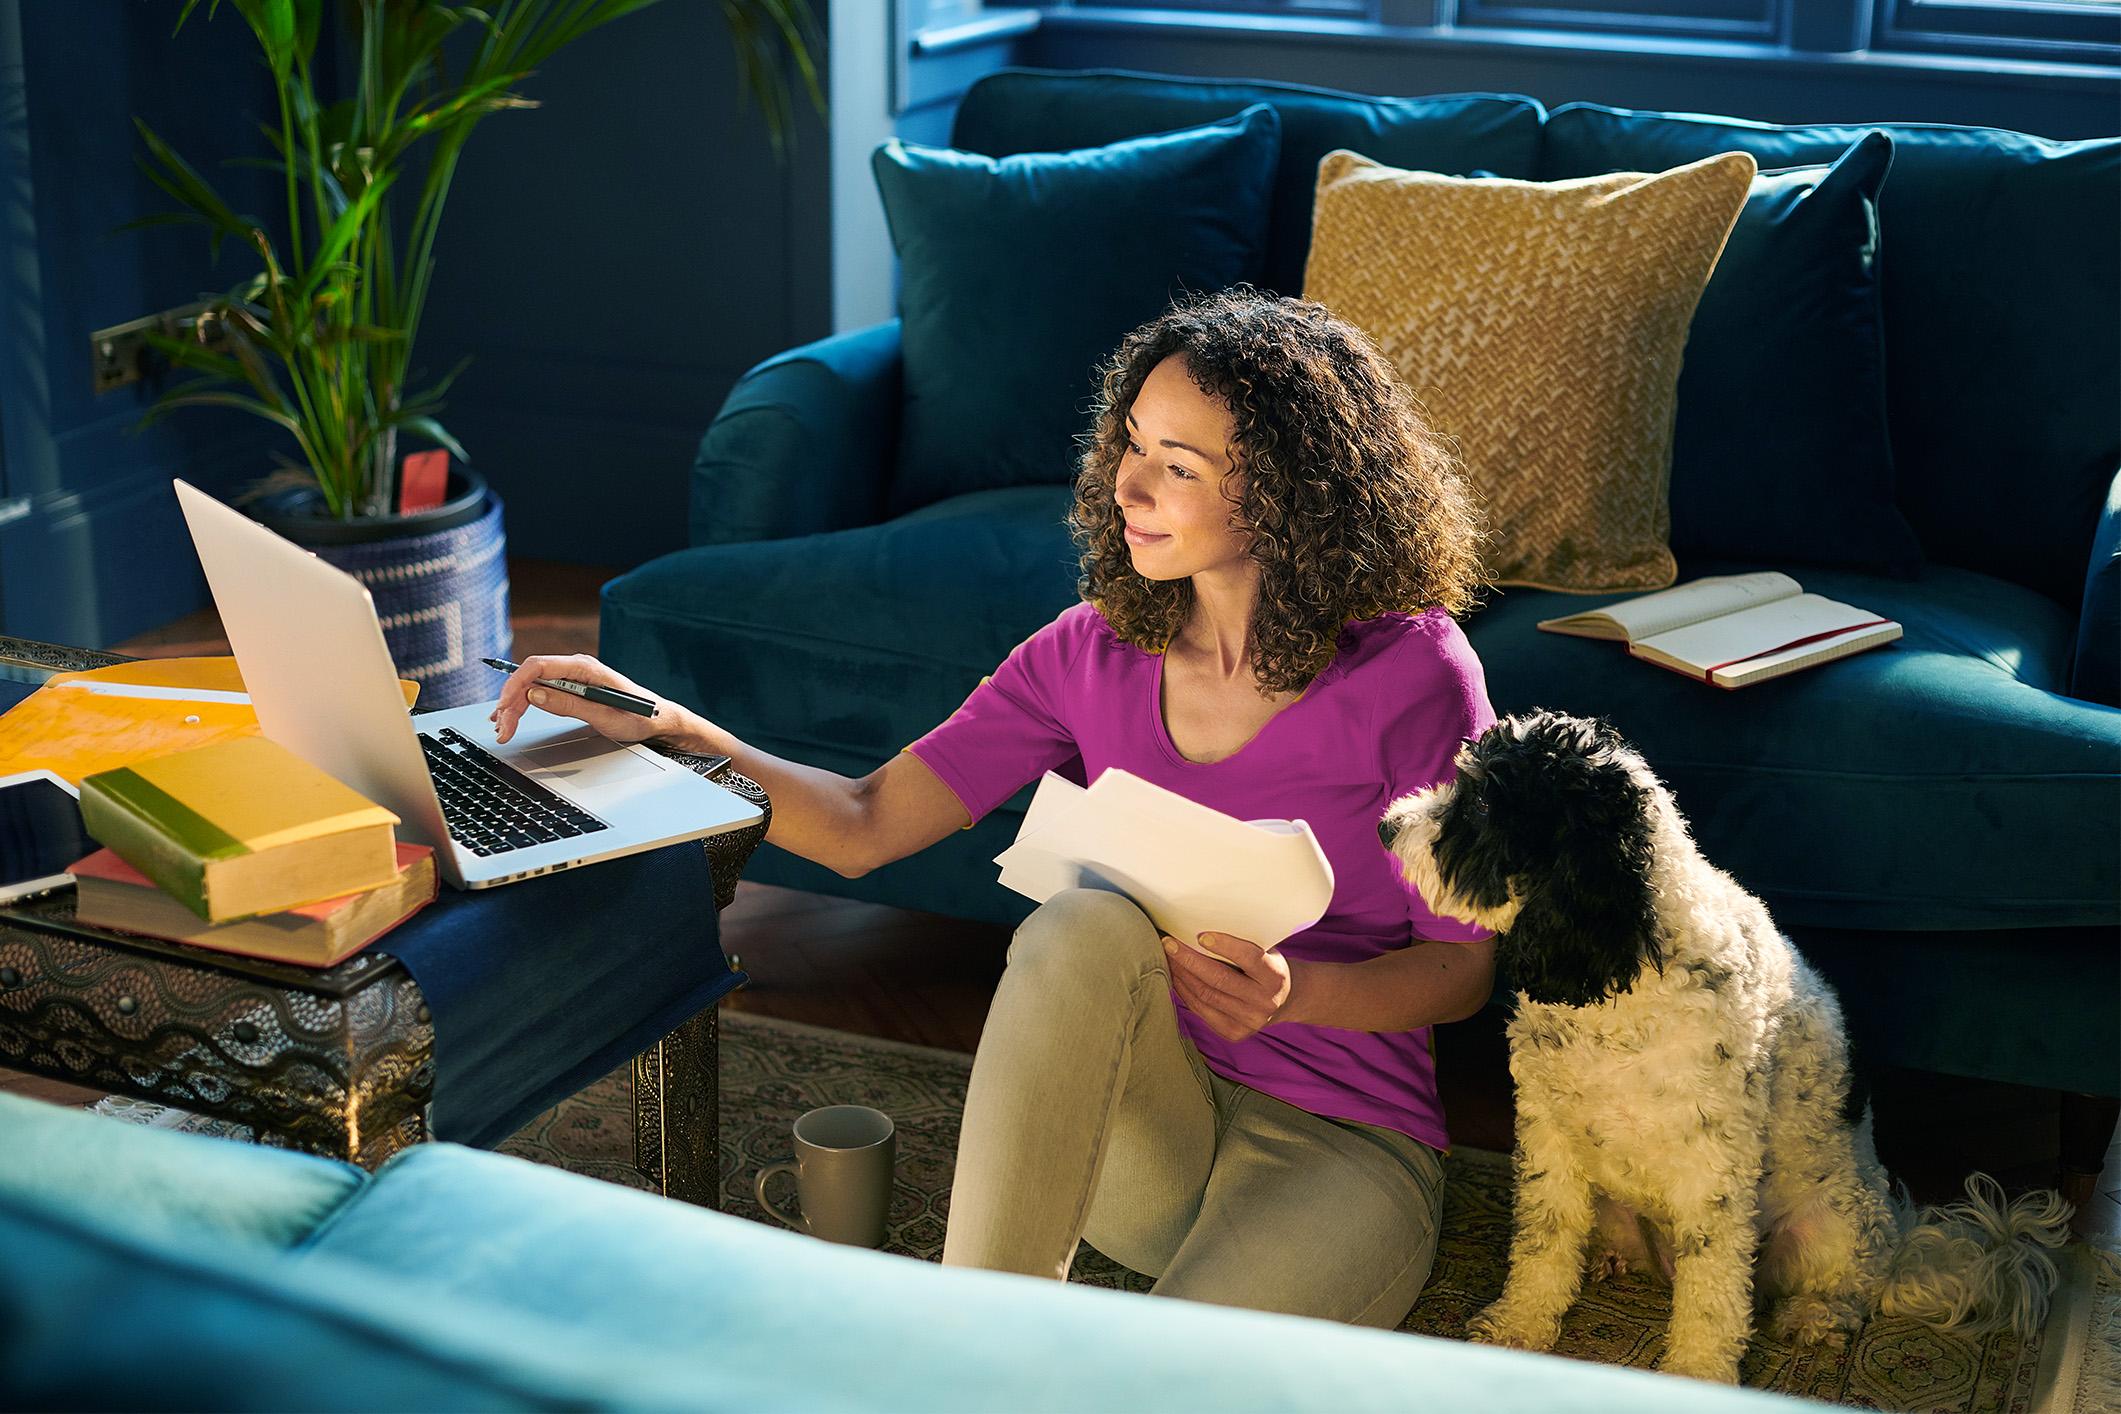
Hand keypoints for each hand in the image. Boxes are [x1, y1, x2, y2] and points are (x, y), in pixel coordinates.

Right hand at [491, 653, 666, 745]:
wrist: (656, 719)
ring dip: (514, 705)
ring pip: (532, 685)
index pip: (538, 666)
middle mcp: (576, 667)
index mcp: (585, 667)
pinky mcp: (571, 687)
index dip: (515, 684)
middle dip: (511, 702)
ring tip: (502, 727)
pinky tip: (511, 716)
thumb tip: (535, 694)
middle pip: (530, 677)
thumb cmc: (637, 717)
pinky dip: (524, 704)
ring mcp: (573, 677)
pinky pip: (541, 691)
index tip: (504, 706)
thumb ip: (569, 704)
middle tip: (502, 728)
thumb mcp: (604, 716)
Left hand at [1160, 930, 1299, 1041]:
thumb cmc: (1265, 966)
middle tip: (1168, 942)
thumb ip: (1243, 943)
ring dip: (1181, 974)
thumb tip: (1199, 927)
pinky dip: (1184, 991)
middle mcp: (1265, 1001)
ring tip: (1166, 957)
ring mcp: (1249, 1021)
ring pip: (1205, 995)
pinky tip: (1174, 976)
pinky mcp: (1234, 1033)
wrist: (1282, 1001)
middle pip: (1219, 979)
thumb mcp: (1265, 951)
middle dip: (1188, 959)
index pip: (1249, 958)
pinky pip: (1201, 1010)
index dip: (1224, 945)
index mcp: (1275, 976)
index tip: (1200, 935)